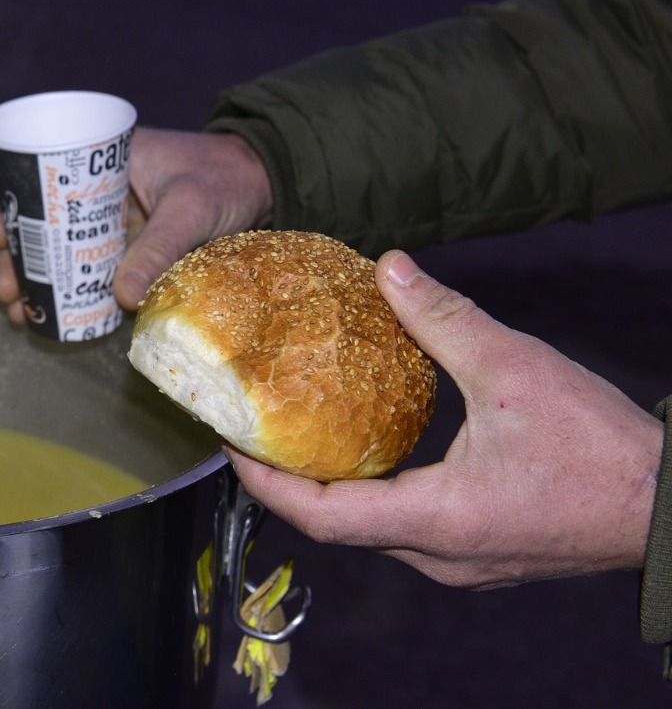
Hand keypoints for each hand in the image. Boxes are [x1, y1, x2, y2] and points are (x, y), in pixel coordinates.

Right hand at [0, 129, 272, 320]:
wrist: (265, 184)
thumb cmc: (225, 179)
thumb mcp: (190, 208)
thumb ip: (159, 248)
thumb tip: (121, 297)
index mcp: (100, 160)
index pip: (37, 178)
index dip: (9, 210)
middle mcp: (95, 188)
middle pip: (40, 221)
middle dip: (16, 258)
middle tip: (7, 293)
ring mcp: (110, 218)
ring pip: (59, 248)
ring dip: (36, 279)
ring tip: (20, 312)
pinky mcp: (128, 245)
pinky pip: (88, 266)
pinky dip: (68, 289)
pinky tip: (52, 315)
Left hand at [228, 250, 662, 588]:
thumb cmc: (605, 449)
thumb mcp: (517, 368)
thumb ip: (444, 318)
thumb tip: (388, 267)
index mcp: (438, 521)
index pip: (322, 517)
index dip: (264, 483)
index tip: (226, 443)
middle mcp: (440, 557)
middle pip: (336, 527)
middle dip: (286, 481)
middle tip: (248, 428)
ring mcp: (462, 564)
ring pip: (371, 531)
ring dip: (329, 487)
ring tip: (291, 432)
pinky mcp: (482, 555)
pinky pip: (404, 529)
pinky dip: (371, 491)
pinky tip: (364, 447)